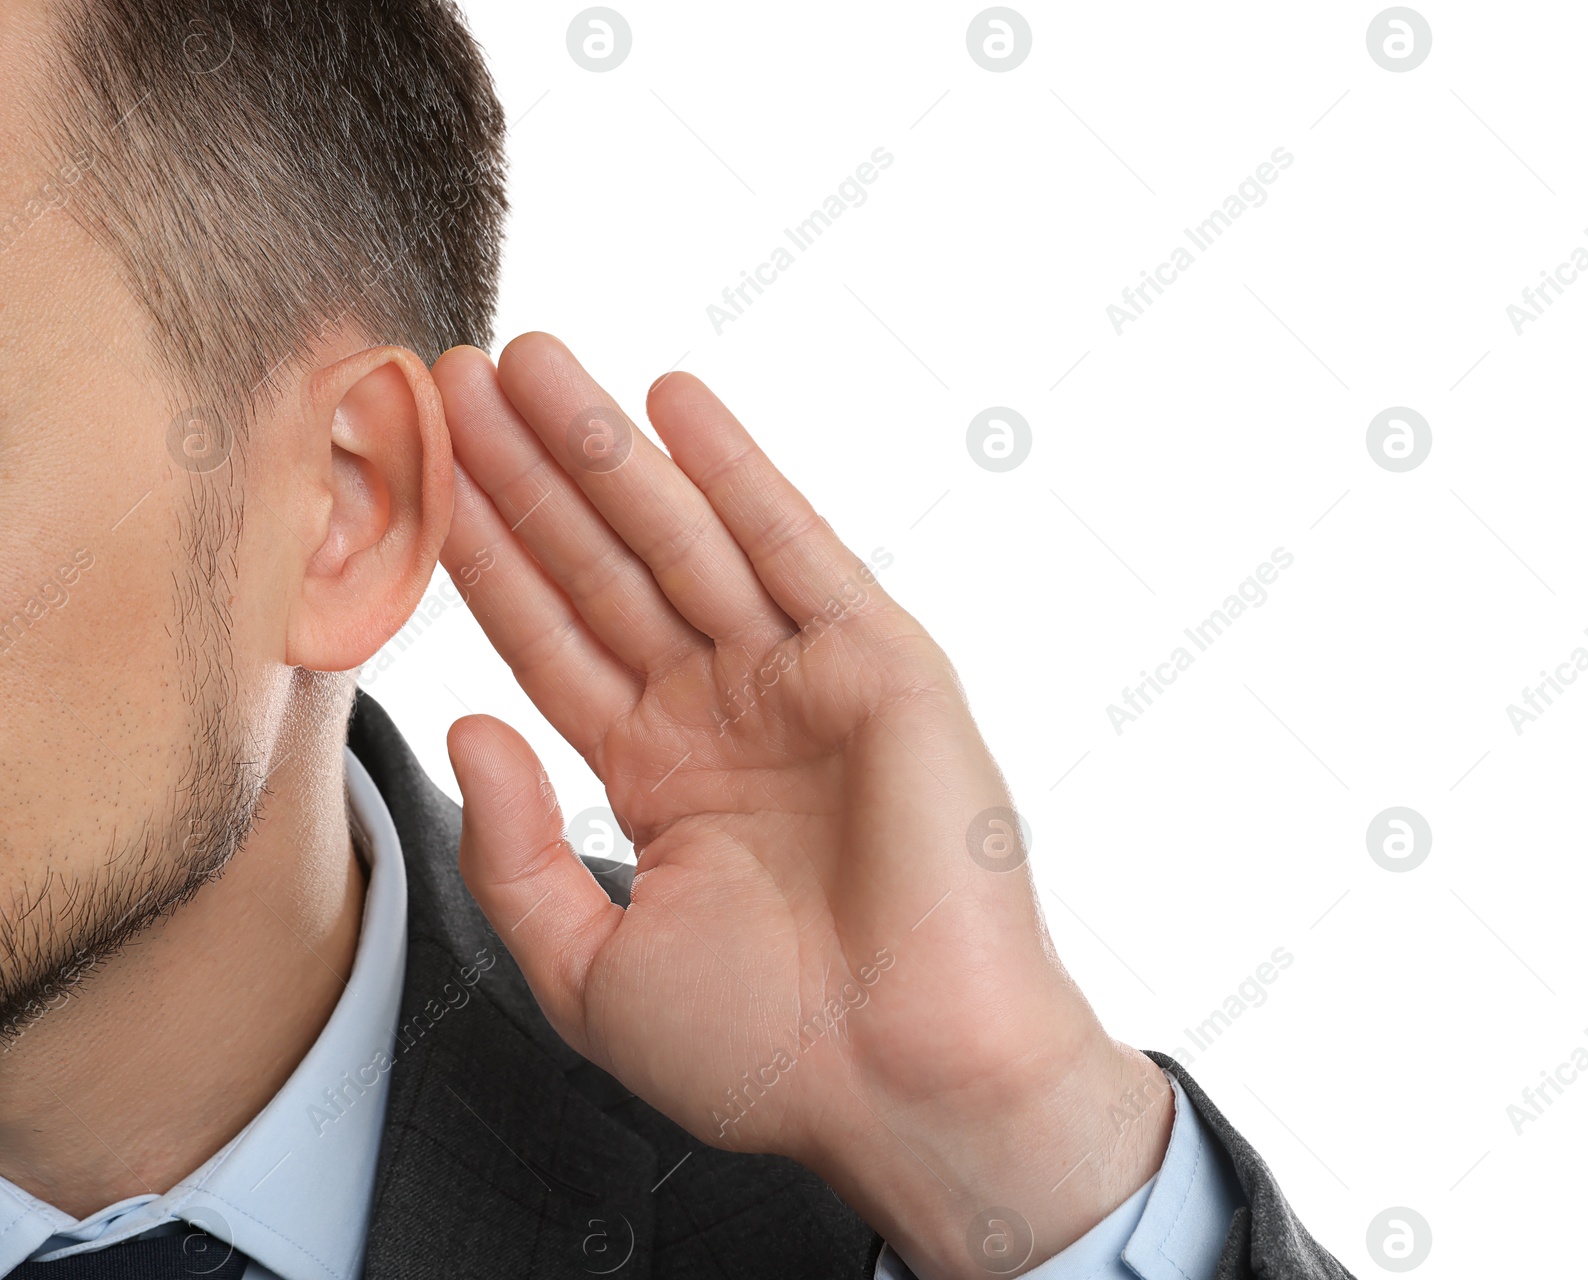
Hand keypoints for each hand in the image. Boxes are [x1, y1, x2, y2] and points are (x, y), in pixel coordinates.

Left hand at [434, 335, 1172, 1279]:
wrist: (909, 1087)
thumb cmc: (762, 1051)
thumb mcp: (587, 970)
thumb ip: (517, 852)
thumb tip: (467, 728)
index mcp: (658, 777)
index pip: (551, 641)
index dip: (484, 560)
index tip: (417, 481)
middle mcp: (723, 712)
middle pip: (601, 569)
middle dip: (526, 477)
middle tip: (452, 379)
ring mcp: (799, 681)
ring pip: (680, 540)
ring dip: (606, 449)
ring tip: (529, 364)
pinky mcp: (879, 666)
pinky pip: (798, 550)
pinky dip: (739, 472)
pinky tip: (675, 400)